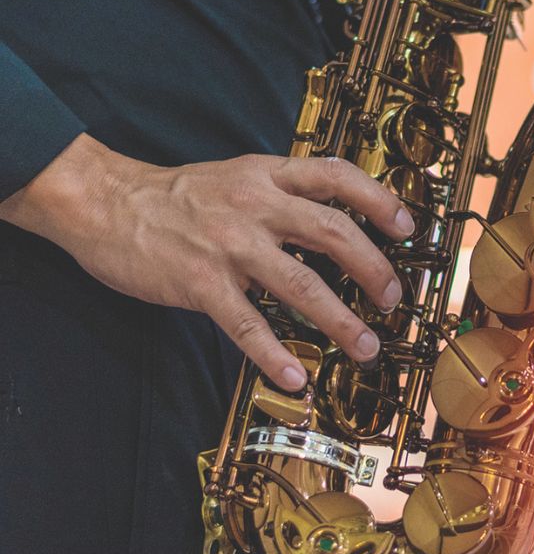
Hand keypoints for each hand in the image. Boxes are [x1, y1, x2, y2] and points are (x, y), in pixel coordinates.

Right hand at [0, 134, 413, 391]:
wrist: (104, 202)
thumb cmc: (178, 195)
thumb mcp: (238, 176)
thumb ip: (283, 195)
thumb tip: (337, 226)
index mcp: (268, 176)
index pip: (338, 177)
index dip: (380, 200)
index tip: (409, 228)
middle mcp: (256, 206)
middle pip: (335, 234)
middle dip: (375, 270)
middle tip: (394, 299)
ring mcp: (229, 245)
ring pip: (301, 284)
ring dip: (341, 321)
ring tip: (365, 347)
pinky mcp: (200, 282)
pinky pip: (247, 325)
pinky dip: (275, 355)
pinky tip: (296, 377)